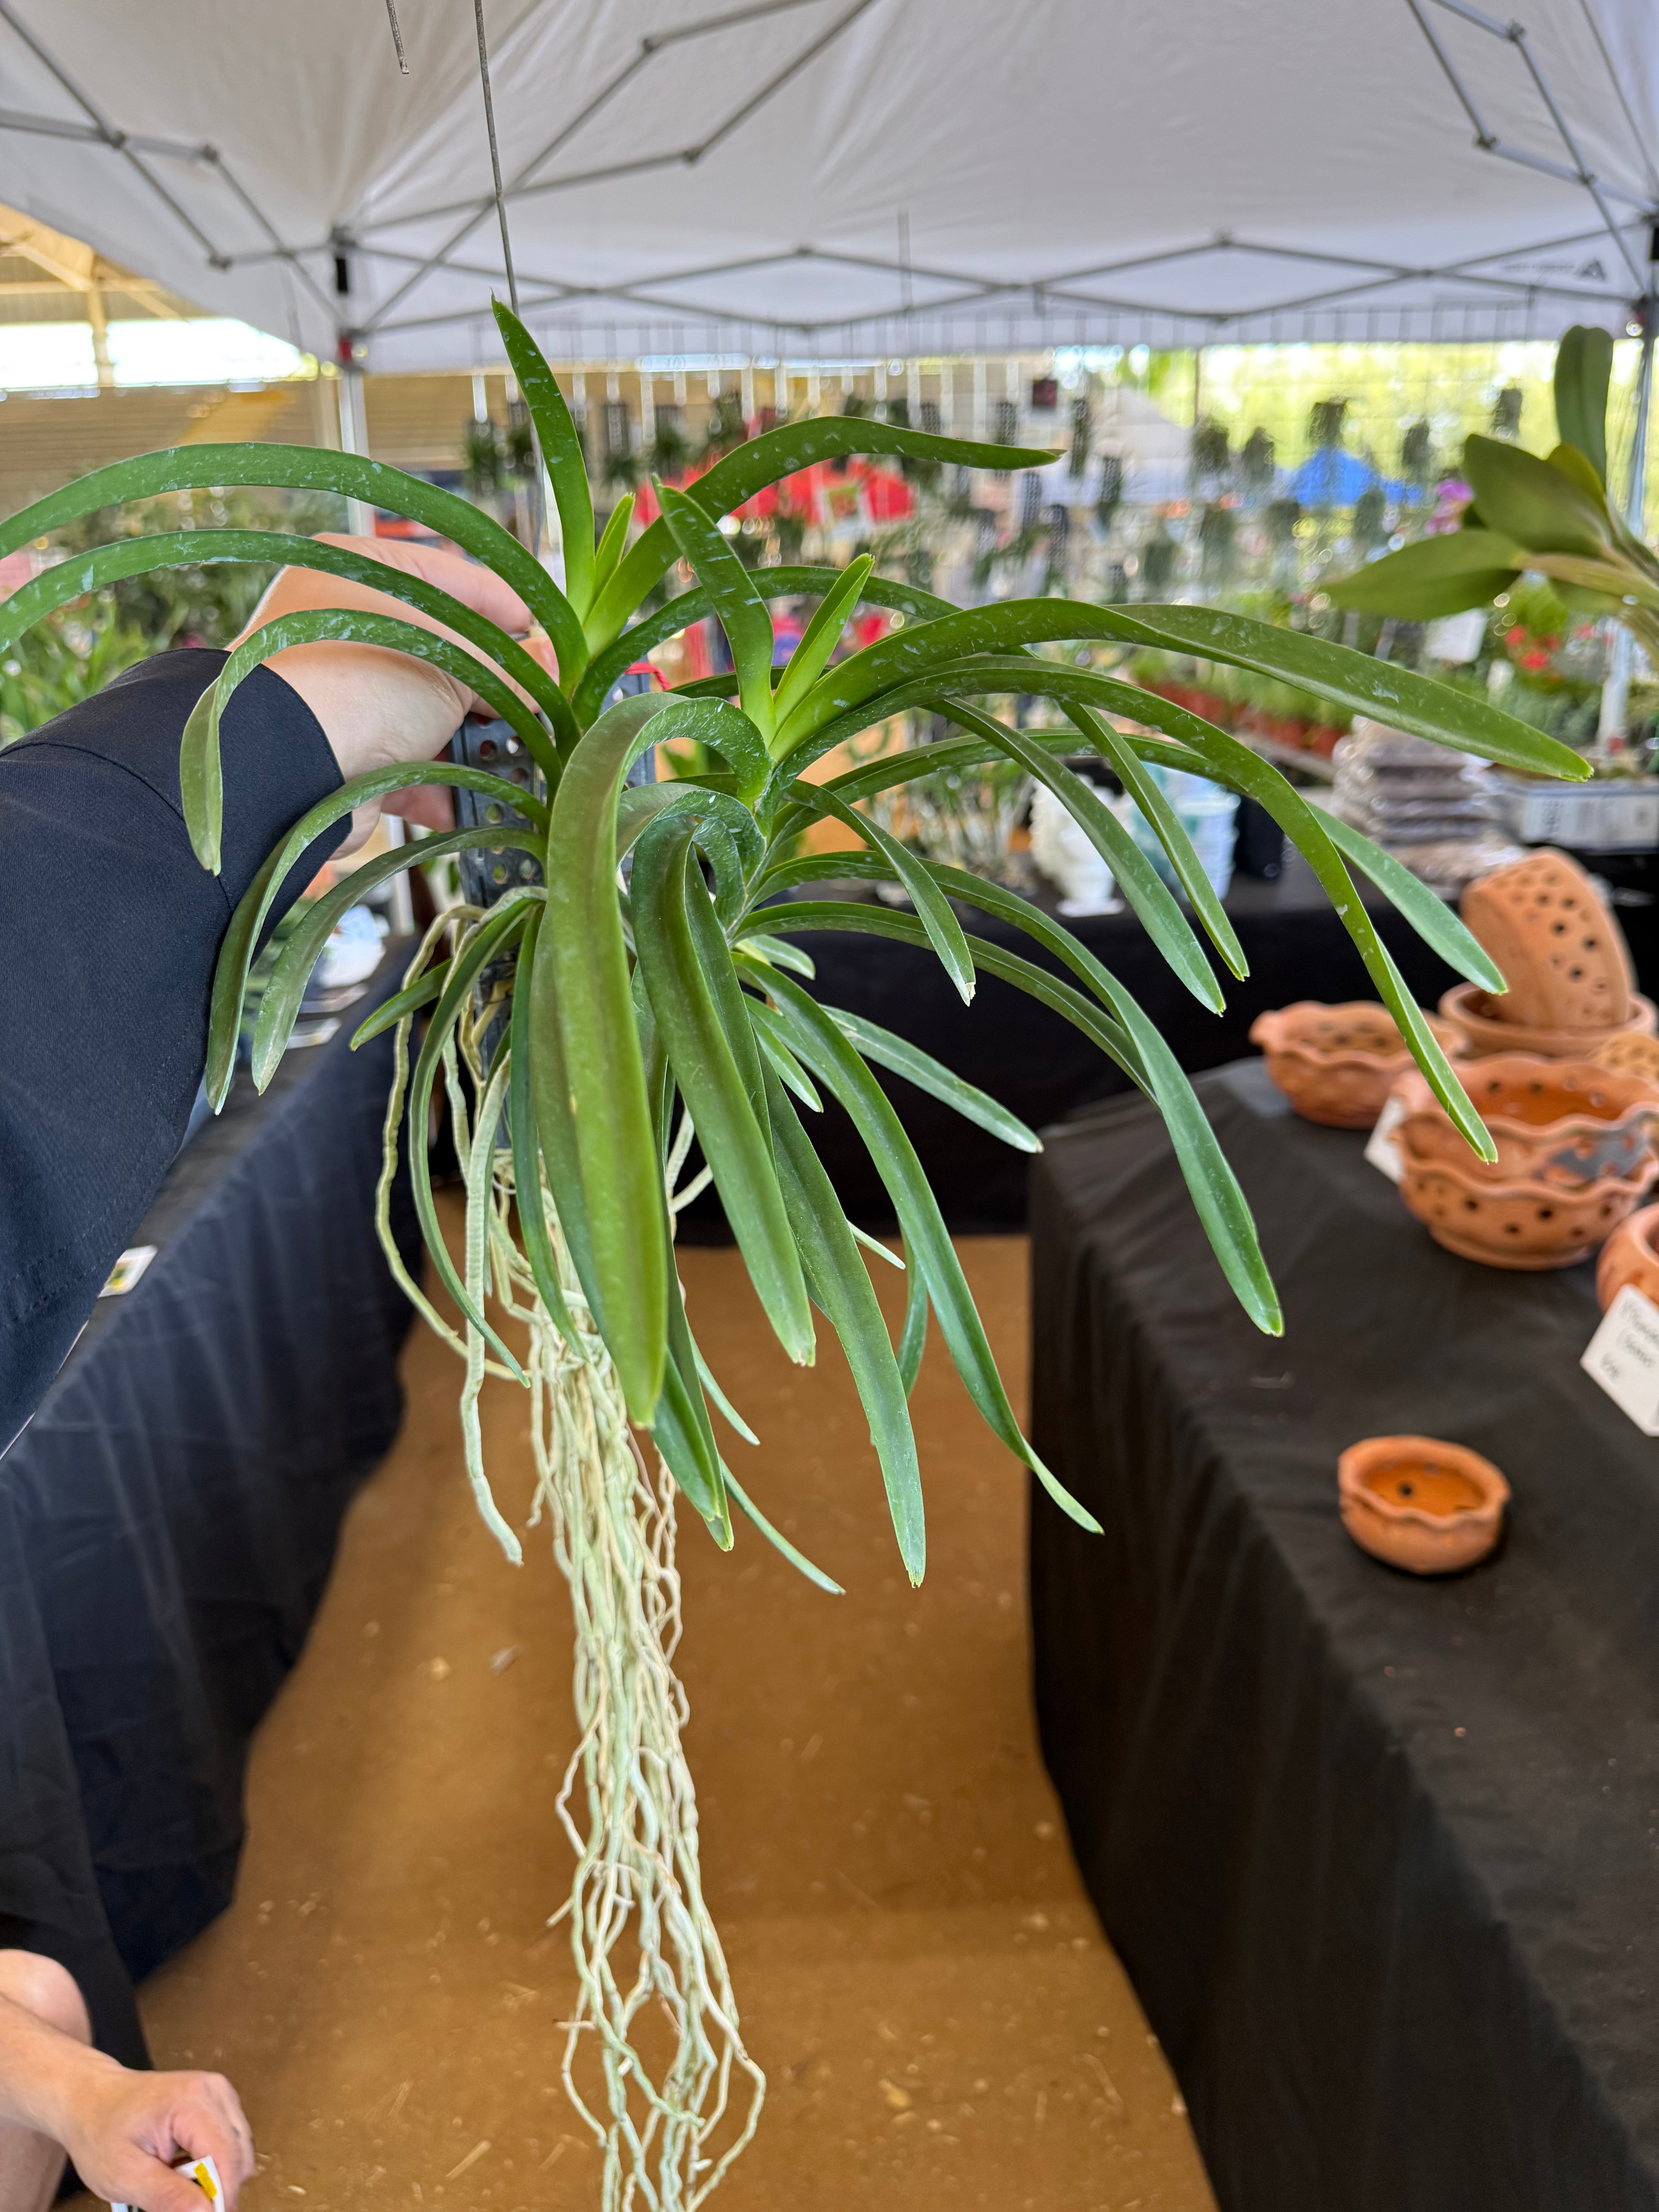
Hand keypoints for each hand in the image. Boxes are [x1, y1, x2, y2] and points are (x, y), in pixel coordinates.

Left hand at [48, 2056, 252, 2211]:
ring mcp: (219, 2094)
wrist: (92, 2099)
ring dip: (212, 2178)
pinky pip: (230, 2144)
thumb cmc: (101, 2132)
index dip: (220, 2197)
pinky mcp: (218, 2102)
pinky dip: (210, 2165)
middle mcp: (214, 2091)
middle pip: (238, 2156)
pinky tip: (182, 2165)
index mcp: (191, 2102)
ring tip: (173, 2178)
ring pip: (238, 2153)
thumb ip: (166, 2197)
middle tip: (176, 2202)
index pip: (226, 2157)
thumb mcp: (124, 2175)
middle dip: (214, 2188)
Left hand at [234, 533, 549, 850]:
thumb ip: (507, 667)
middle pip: (443, 654)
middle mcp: (343, 627)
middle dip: (494, 690)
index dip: (504, 609)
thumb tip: (550, 667)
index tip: (546, 640)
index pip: (451, 577)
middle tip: (538, 708)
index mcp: (358, 573)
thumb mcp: (453, 660)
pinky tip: (481, 800)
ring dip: (476, 744)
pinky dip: (446, 786)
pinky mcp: (342, 757)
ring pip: (430, 717)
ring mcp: (342, 696)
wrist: (284, 767)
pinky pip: (410, 768)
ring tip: (516, 759)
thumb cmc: (362, 682)